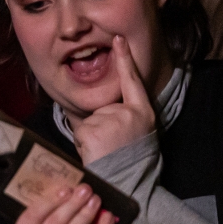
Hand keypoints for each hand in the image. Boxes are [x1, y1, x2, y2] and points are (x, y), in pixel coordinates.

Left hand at [72, 35, 154, 164]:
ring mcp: (111, 120)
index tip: (118, 39)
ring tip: (104, 151)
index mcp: (143, 112)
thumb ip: (124, 116)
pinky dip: (82, 142)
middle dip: (99, 125)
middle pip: (102, 108)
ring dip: (90, 136)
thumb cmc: (132, 162)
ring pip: (89, 120)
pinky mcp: (92, 130)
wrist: (128, 184)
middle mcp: (128, 113)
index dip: (125, 59)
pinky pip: (79, 130)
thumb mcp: (137, 133)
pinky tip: (95, 152)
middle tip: (111, 146)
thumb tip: (104, 109)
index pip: (132, 80)